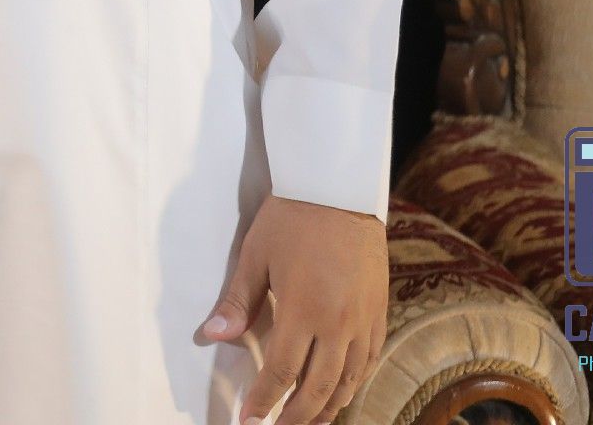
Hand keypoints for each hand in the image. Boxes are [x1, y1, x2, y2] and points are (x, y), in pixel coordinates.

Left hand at [198, 194, 388, 423]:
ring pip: (348, 380)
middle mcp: (338, 324)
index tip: (249, 421)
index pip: (282, 372)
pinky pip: (369, 360)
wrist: (340, 190)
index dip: (264, 401)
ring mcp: (363, 321)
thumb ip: (237, 301)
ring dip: (328, 408)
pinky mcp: (379, 312)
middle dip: (296, 416)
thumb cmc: (291, 219)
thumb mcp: (255, 255)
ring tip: (309, 423)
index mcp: (303, 311)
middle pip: (318, 387)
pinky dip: (355, 383)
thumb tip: (212, 335)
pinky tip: (342, 393)